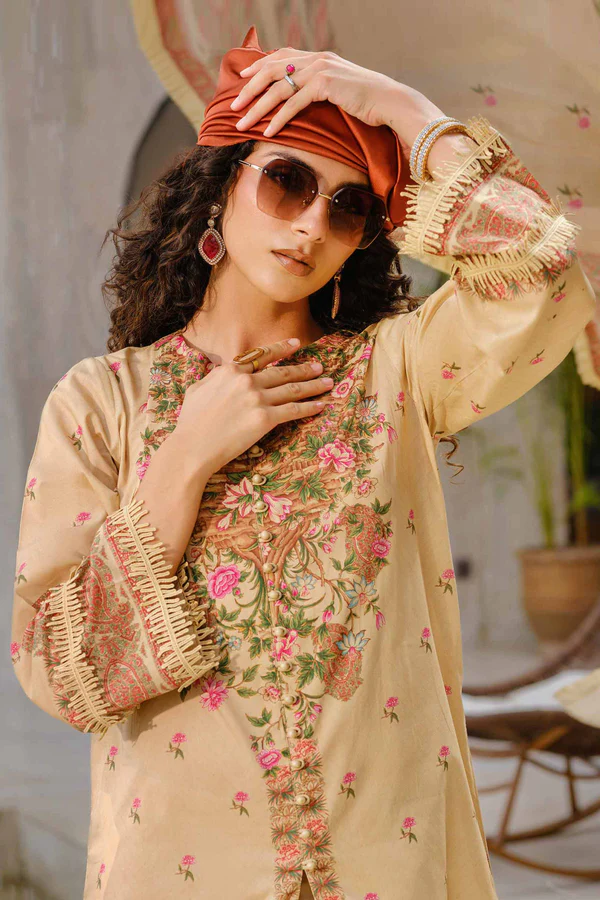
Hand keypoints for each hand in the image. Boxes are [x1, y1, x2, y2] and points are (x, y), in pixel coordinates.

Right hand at [173, 338, 333, 474]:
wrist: (192, 448)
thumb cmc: (191, 422)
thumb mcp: (198, 389)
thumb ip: (215, 377)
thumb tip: (223, 369)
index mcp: (230, 370)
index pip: (262, 356)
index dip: (281, 349)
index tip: (296, 344)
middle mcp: (246, 380)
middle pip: (282, 372)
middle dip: (304, 368)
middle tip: (319, 366)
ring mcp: (257, 399)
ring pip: (292, 389)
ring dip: (313, 385)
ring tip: (327, 382)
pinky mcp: (265, 419)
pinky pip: (293, 410)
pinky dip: (309, 407)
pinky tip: (320, 405)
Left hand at [231, 47, 398, 134]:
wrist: (389, 101)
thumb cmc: (367, 101)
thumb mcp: (340, 88)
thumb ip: (321, 86)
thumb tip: (306, 97)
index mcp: (318, 57)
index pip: (281, 57)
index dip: (259, 65)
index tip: (242, 76)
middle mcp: (316, 59)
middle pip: (272, 70)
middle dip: (249, 88)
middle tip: (233, 105)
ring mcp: (320, 70)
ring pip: (278, 88)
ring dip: (257, 107)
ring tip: (242, 123)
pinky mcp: (325, 85)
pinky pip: (294, 103)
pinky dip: (278, 118)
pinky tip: (267, 131)